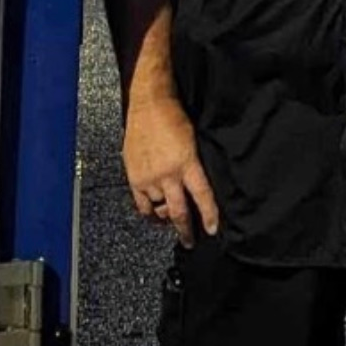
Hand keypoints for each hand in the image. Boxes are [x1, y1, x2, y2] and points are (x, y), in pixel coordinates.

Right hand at [123, 93, 218, 245]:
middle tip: (190, 241)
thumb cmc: (174, 118)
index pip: (202, 197)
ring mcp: (149, 178)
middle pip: (179, 212)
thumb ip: (194, 167)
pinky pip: (141, 204)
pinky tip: (153, 214)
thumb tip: (197, 189)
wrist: (149, 104)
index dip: (209, 216)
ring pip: (159, 210)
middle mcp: (168, 174)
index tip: (212, 230)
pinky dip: (148, 213)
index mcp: (187, 164)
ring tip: (171, 221)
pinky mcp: (134, 177)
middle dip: (186, 230)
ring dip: (166, 218)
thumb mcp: (193, 142)